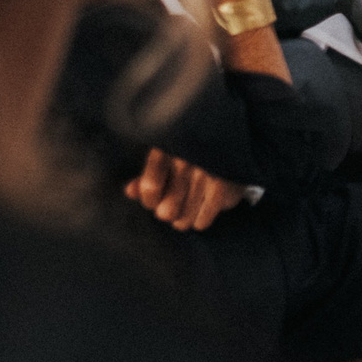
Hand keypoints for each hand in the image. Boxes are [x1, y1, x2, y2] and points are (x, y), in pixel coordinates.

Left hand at [125, 148, 243, 230]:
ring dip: (183, 220)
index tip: (154, 201)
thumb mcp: (168, 158)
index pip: (149, 188)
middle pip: (166, 210)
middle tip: (172, 207)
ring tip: (187, 209)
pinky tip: (201, 210)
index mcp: (168, 147)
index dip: (149, 201)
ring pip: (183, 219)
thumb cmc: (192, 154)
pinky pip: (202, 222)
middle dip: (167, 214)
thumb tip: (129, 191)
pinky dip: (200, 221)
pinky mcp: (224, 185)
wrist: (232, 139)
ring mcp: (207, 172)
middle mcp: (187, 158)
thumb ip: (146, 175)